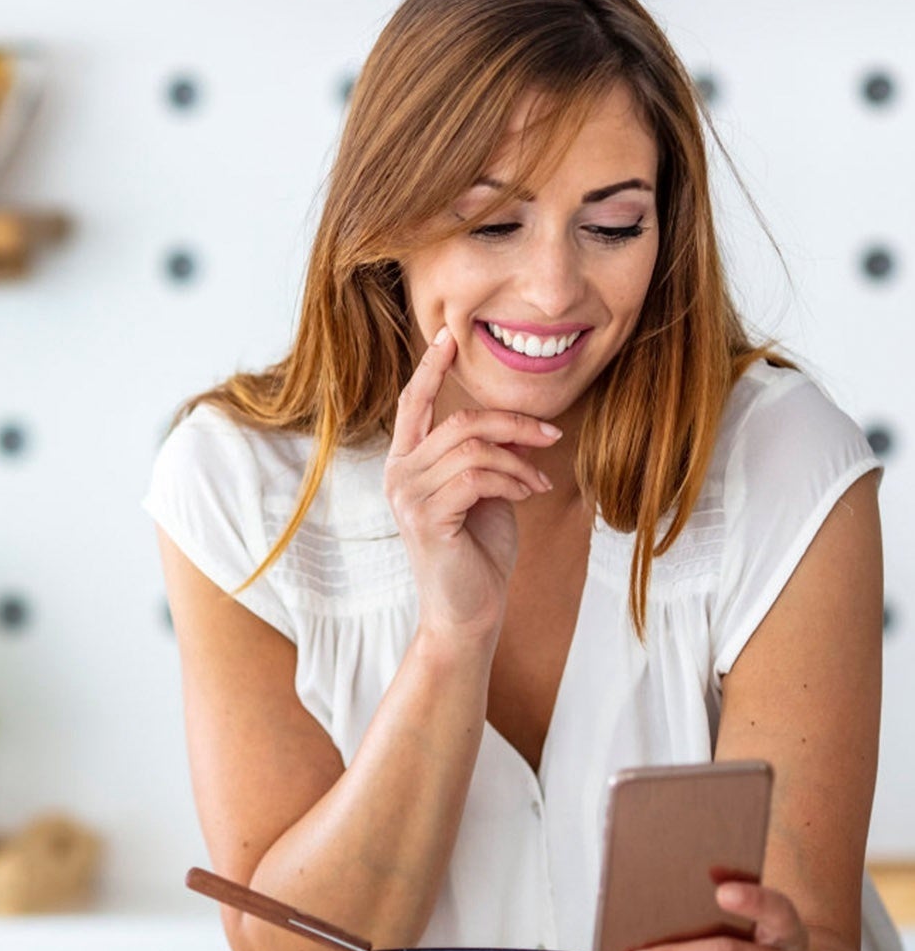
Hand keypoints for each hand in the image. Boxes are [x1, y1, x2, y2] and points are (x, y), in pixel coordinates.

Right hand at [383, 326, 562, 638]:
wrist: (468, 613)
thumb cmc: (477, 554)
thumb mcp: (485, 492)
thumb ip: (486, 457)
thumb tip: (514, 426)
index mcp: (406, 464)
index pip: (414, 404)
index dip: (431, 368)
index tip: (448, 337)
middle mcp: (398, 475)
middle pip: (458, 419)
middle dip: (512, 422)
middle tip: (551, 435)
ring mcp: (407, 496)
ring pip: (472, 447)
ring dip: (519, 459)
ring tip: (538, 481)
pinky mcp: (426, 518)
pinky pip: (478, 477)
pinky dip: (513, 482)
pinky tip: (528, 497)